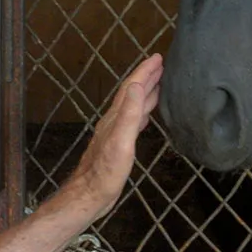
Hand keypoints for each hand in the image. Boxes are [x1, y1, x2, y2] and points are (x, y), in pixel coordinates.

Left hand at [62, 54, 163, 217]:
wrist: (90, 194)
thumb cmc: (106, 171)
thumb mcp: (121, 141)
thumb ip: (128, 113)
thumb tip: (136, 85)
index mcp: (116, 117)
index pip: (131, 87)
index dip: (144, 71)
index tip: (158, 57)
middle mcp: (115, 120)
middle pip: (132, 93)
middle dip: (146, 77)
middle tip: (161, 65)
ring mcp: (116, 132)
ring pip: (133, 105)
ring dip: (145, 92)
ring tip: (158, 83)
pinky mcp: (119, 145)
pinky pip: (133, 120)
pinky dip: (142, 111)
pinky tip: (146, 115)